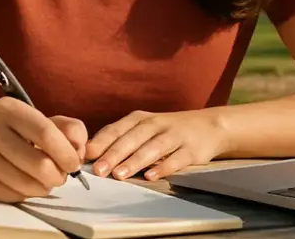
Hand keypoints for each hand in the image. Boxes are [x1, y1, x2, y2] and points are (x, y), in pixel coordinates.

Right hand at [0, 97, 86, 201]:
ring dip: (45, 187)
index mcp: (7, 109)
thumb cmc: (9, 131)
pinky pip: (14, 196)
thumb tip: (81, 149)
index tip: (75, 162)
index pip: (45, 132)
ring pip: (28, 185)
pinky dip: (27, 193)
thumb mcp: (35, 118)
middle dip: (59, 175)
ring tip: (44, 179)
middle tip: (61, 174)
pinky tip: (24, 182)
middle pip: (40, 164)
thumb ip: (66, 127)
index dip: (66, 152)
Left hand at [84, 109, 227, 181]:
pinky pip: (176, 159)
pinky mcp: (191, 149)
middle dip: (114, 154)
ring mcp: (175, 135)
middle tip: (99, 170)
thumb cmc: (167, 130)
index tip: (86, 156)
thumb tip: (91, 156)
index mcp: (140, 118)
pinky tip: (151, 177)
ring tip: (120, 174)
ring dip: (135, 161)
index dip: (101, 142)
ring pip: (153, 147)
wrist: (209, 126)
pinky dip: (163, 167)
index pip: (117, 129)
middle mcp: (156, 124)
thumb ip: (121, 139)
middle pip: (132, 138)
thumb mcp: (144, 128)